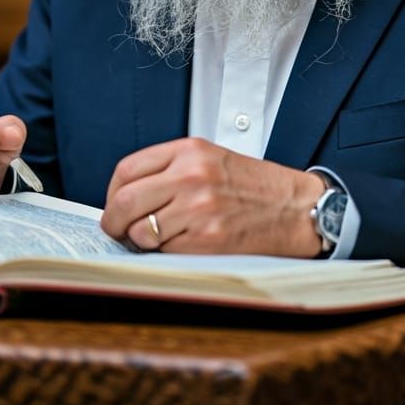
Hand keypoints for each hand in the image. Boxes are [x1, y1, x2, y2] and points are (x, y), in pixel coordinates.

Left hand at [100, 137, 323, 255]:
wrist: (293, 207)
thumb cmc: (252, 185)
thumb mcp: (209, 157)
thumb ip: (169, 169)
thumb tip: (125, 196)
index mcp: (188, 151)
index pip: (126, 170)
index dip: (111, 193)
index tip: (114, 205)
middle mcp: (191, 176)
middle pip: (125, 202)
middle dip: (114, 222)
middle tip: (116, 230)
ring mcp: (198, 209)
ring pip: (141, 232)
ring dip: (141, 241)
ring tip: (158, 237)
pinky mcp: (207, 239)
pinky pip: (165, 251)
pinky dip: (165, 253)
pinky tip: (182, 244)